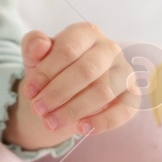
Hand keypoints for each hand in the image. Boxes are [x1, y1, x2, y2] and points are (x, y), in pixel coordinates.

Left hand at [3, 22, 138, 150]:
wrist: (67, 93)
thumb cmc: (52, 70)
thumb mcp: (36, 57)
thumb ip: (33, 46)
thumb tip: (39, 45)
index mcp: (86, 33)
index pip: (68, 49)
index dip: (46, 72)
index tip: (29, 91)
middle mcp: (110, 49)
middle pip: (86, 70)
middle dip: (58, 93)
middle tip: (38, 110)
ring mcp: (124, 71)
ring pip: (103, 91)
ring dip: (74, 110)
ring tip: (51, 123)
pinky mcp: (132, 95)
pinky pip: (124, 110)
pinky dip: (103, 121)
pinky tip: (82, 129)